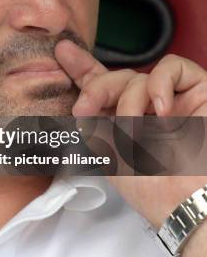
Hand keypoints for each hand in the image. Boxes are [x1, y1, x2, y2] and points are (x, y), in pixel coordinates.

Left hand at [54, 39, 206, 227]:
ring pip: (139, 75)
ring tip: (132, 131)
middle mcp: (150, 109)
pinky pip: (174, 67)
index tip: (63, 52)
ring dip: (127, 101)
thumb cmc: (153, 190)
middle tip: (84, 110)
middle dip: (96, 89)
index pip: (105, 88)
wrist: (186, 203)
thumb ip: (93, 125)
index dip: (84, 68)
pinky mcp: (200, 92)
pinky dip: (160, 84)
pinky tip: (162, 110)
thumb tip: (79, 104)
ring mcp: (174, 100)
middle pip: (118, 78)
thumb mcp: (108, 155)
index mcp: (128, 121)